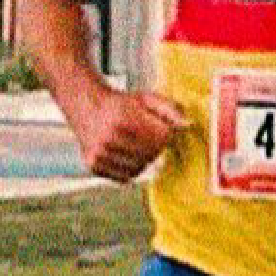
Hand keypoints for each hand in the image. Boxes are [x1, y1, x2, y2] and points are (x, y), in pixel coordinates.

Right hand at [65, 83, 186, 181]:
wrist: (86, 107)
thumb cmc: (121, 104)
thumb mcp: (146, 99)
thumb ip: (170, 109)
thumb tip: (188, 125)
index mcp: (125, 118)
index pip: (162, 137)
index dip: (166, 134)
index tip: (160, 128)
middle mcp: (109, 137)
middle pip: (151, 154)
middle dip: (155, 147)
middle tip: (146, 136)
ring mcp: (100, 153)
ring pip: (138, 168)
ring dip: (143, 159)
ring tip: (135, 144)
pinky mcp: (93, 165)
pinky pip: (124, 177)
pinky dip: (129, 169)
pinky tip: (125, 155)